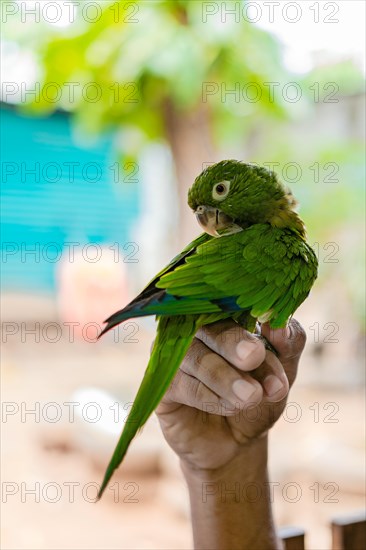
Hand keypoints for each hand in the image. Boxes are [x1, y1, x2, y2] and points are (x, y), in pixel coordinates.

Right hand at [156, 318, 305, 471]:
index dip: (250, 316)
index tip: (270, 334)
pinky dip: (210, 396)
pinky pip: (182, 384)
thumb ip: (287, 344)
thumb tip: (279, 323)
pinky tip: (231, 407)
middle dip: (234, 342)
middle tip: (254, 357)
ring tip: (252, 397)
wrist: (237, 442)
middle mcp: (195, 329)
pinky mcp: (163, 384)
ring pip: (196, 356)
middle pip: (209, 325)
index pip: (233, 305)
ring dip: (226, 377)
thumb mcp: (282, 371)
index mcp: (225, 316)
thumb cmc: (258, 396)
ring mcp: (175, 355)